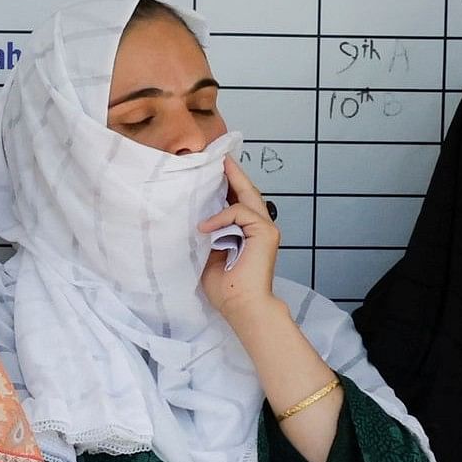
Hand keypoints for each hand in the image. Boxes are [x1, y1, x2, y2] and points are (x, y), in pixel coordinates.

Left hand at [196, 155, 280, 319]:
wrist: (241, 305)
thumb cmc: (225, 287)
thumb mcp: (208, 254)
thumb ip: (208, 234)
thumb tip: (195, 217)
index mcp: (245, 232)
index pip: (238, 203)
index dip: (228, 186)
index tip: (216, 170)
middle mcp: (259, 228)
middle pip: (247, 193)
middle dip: (234, 173)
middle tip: (221, 156)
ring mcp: (265, 228)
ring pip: (246, 197)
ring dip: (229, 183)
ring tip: (216, 167)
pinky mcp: (266, 232)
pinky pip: (239, 212)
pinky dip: (220, 217)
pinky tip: (204, 228)